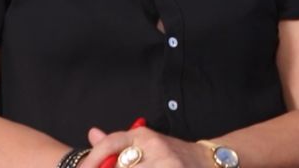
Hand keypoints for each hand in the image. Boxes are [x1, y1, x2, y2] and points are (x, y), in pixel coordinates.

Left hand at [82, 125, 205, 167]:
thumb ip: (117, 143)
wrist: (208, 161)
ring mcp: (165, 162)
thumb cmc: (172, 155)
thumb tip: (92, 134)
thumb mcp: (146, 143)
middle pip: (117, 166)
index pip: (110, 144)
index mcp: (143, 135)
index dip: (91, 160)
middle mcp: (154, 147)